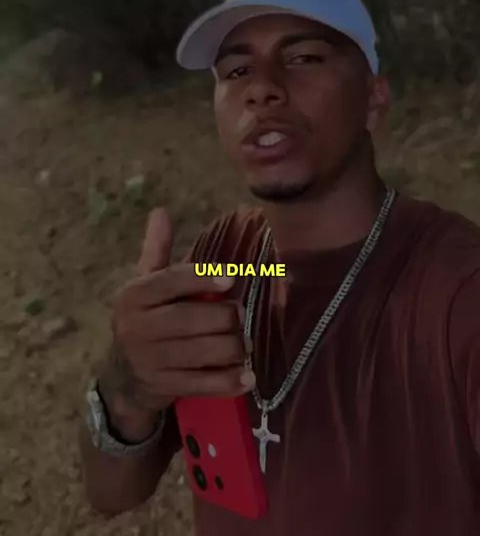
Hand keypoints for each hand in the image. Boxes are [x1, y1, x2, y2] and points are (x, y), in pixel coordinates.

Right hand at [98, 209, 253, 441]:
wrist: (122, 375)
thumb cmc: (145, 318)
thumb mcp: (144, 283)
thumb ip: (157, 250)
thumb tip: (160, 211)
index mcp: (134, 296)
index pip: (170, 282)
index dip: (202, 279)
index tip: (231, 280)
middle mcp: (138, 327)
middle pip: (190, 319)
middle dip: (225, 317)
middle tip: (242, 315)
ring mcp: (150, 360)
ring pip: (201, 352)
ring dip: (232, 347)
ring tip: (246, 342)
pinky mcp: (164, 387)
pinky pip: (202, 385)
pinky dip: (228, 381)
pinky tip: (247, 375)